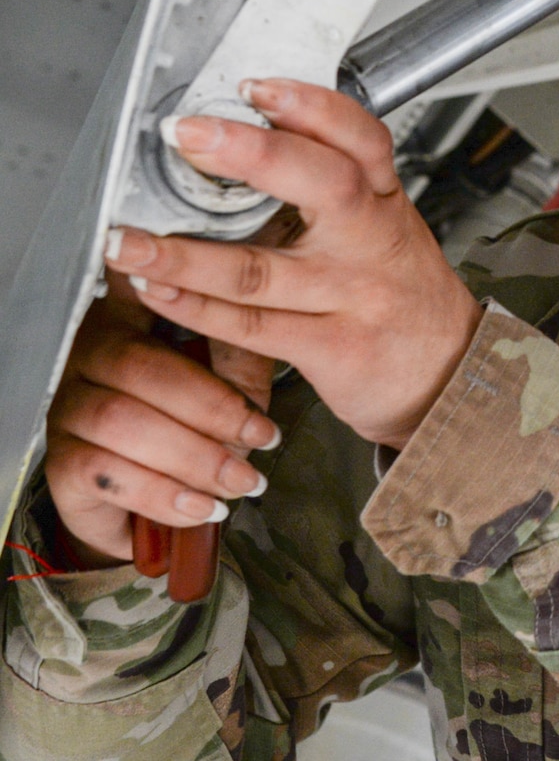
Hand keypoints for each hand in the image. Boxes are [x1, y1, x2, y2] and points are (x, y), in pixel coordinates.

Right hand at [45, 290, 278, 565]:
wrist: (156, 505)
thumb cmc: (197, 427)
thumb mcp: (233, 383)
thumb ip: (243, 352)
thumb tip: (269, 324)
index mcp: (129, 318)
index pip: (137, 291)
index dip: (158, 286)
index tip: (179, 281)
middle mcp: (87, 356)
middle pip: (139, 367)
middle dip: (210, 407)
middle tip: (262, 437)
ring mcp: (67, 408)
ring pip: (122, 422)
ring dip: (193, 456)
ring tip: (242, 480)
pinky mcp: (60, 463)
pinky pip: (107, 473)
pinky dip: (164, 494)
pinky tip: (203, 506)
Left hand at [101, 79, 485, 450]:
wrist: (452, 372)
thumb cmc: (404, 295)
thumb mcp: (384, 228)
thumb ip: (330, 190)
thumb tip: (248, 138)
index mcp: (384, 201)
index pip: (360, 138)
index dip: (310, 106)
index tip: (254, 87)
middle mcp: (371, 241)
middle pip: (321, 183)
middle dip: (249, 154)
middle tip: (187, 134)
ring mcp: (352, 296)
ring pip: (260, 269)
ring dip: (182, 254)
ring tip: (127, 238)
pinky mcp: (332, 348)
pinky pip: (252, 328)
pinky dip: (195, 308)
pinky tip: (156, 289)